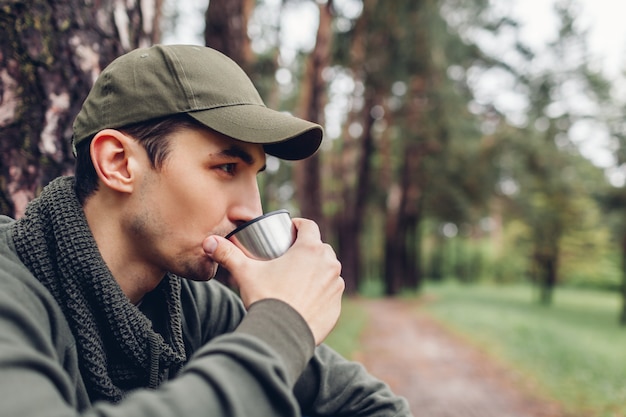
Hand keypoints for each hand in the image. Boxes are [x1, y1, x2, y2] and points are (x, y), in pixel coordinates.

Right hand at [203, 218, 344, 344]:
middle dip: (308, 249)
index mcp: (310, 249)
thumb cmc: (266, 299)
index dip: (298, 226)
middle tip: (291, 257)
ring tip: (300, 277)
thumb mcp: (245, 273)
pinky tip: (308, 297)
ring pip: (328, 270)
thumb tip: (208, 242)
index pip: (309, 226)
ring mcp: (335, 285)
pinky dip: (322, 291)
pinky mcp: (337, 304)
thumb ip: (227, 254)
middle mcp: (329, 264)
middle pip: (320, 248)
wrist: (282, 335)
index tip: (289, 232)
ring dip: (318, 269)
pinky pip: (331, 292)